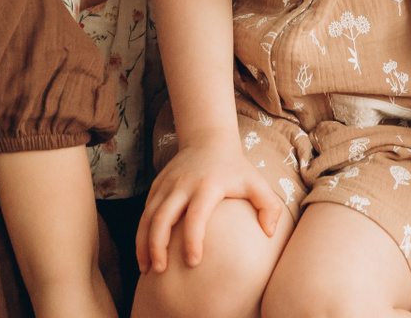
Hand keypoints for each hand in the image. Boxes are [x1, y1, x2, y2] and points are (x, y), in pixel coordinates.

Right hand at [136, 139, 283, 272]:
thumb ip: (269, 206)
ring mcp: (167, 184)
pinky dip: (141, 233)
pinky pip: (145, 212)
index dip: (192, 239)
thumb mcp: (256, 182)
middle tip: (160, 271)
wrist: (208, 140)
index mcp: (208, 185)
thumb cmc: (235, 168)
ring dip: (143, 243)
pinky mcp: (157, 185)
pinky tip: (144, 253)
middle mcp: (183, 184)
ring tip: (146, 269)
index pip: (196, 215)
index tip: (193, 262)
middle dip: (158, 245)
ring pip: (148, 216)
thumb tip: (269, 233)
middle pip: (163, 217)